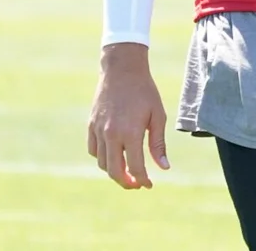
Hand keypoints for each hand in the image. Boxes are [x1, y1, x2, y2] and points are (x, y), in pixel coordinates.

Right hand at [87, 43, 169, 189]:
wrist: (122, 69)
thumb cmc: (144, 91)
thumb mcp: (157, 116)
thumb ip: (158, 144)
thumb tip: (164, 168)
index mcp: (130, 133)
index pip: (135, 168)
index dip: (143, 180)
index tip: (149, 185)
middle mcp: (111, 134)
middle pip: (114, 171)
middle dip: (126, 183)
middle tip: (137, 185)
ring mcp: (98, 130)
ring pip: (101, 163)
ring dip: (113, 171)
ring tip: (127, 172)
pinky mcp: (91, 125)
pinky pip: (93, 150)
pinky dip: (102, 158)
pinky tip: (114, 156)